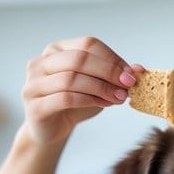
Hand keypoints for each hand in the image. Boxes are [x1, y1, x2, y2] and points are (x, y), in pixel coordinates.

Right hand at [22, 37, 139, 145]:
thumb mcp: (97, 85)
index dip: (112, 58)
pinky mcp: (34, 107)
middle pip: (78, 59)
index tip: (131, 74)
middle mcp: (40, 63)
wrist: (53, 129)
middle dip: (108, 71)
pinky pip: (65, 98)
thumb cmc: (75, 102)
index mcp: (56, 49)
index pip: (87, 45)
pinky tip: (105, 104)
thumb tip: (140, 69)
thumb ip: (115, 75)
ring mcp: (33, 84)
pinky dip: (89, 100)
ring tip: (120, 97)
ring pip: (71, 79)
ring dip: (101, 88)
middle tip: (128, 85)